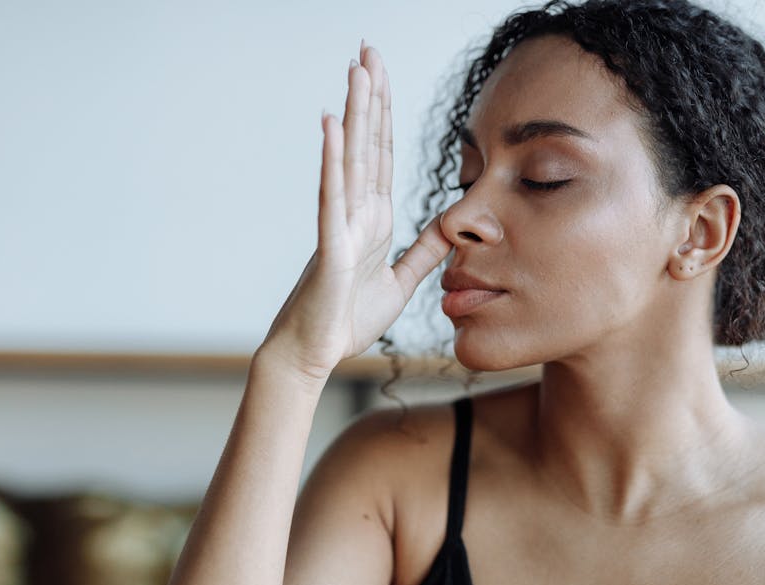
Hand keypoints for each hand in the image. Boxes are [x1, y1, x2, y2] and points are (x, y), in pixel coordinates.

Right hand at [261, 41, 453, 381]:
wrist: (314, 354)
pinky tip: (333, 124)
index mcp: (373, 219)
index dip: (385, 114)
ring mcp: (341, 225)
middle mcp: (356, 213)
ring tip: (356, 69)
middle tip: (367, 49)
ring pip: (351, 159)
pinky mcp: (330, 245)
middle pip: (367, 144)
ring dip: (355, 114)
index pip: (383, 156)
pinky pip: (332, 196)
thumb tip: (450, 224)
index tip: (381, 74)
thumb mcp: (401, 281)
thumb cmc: (347, 319)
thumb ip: (424, 252)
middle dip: (370, 97)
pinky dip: (332, 159)